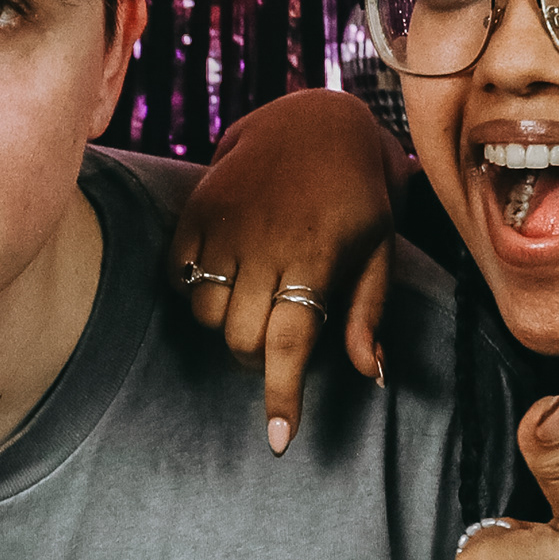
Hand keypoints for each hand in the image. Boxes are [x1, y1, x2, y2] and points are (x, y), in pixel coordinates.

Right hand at [173, 89, 404, 452]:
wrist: (315, 119)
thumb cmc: (358, 194)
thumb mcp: (380, 248)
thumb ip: (367, 312)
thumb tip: (369, 375)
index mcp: (318, 255)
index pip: (291, 343)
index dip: (282, 395)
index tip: (279, 440)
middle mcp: (267, 242)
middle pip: (240, 340)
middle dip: (255, 357)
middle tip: (276, 335)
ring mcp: (225, 224)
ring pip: (205, 314)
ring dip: (225, 324)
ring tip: (251, 300)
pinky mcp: (196, 210)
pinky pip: (178, 278)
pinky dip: (195, 289)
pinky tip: (224, 272)